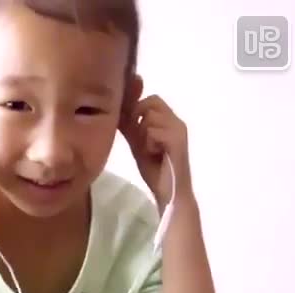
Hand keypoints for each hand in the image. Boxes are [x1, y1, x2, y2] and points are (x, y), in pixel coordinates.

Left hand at [120, 85, 192, 208]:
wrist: (170, 193)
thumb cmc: (155, 170)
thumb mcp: (137, 144)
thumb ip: (130, 127)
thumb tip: (116, 111)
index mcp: (169, 120)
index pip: (150, 98)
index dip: (136, 108)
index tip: (131, 127)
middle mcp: (176, 120)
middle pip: (151, 101)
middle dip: (139, 117)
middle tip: (140, 139)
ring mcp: (178, 129)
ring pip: (149, 116)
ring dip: (143, 134)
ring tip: (150, 150)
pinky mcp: (177, 140)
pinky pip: (152, 131)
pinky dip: (148, 144)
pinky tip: (154, 155)